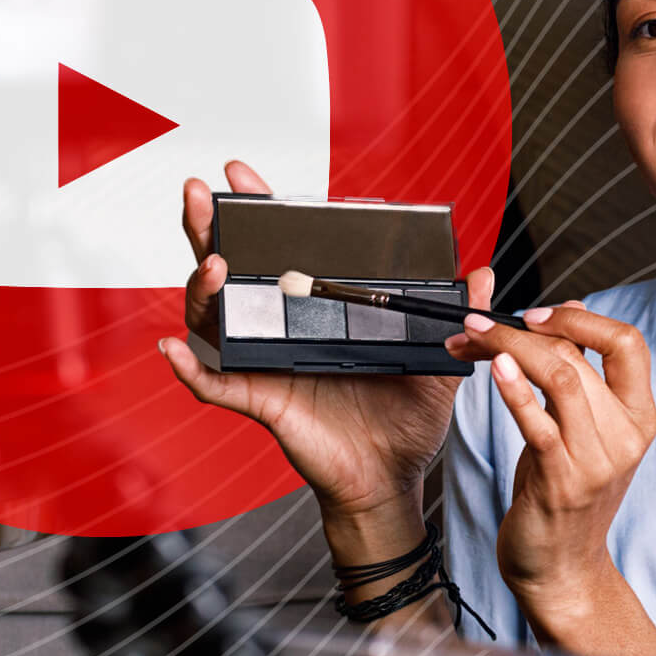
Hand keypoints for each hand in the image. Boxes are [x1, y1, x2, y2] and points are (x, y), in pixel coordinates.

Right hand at [157, 159, 494, 526]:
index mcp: (317, 309)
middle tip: (200, 193)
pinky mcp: (262, 401)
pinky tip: (174, 350)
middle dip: (208, 228)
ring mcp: (265, 363)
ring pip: (214, 319)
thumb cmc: (405, 421)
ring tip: (213, 265)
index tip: (242, 177)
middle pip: (230, 270)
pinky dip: (190, 370)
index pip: (279, 249)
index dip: (257, 212)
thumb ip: (456, 315)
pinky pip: (216, 386)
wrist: (394, 478)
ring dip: (203, 289)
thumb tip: (481, 274)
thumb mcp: (437, 361)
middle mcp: (281, 328)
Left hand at [445, 303, 655, 616]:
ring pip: (561, 377)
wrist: (563, 570)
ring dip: (509, 348)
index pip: (628, 343)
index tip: (536, 313)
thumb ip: (582, 375)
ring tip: (472, 338)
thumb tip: (573, 311)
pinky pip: (540, 424)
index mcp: (638, 416)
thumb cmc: (565, 496)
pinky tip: (493, 369)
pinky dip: (515, 390)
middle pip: (579, 355)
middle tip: (476, 325)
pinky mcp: (562, 482)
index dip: (581, 319)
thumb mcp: (583, 430)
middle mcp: (626, 435)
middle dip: (519, 331)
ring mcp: (597, 460)